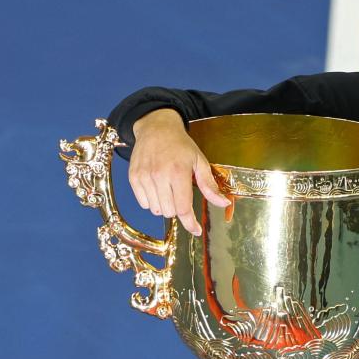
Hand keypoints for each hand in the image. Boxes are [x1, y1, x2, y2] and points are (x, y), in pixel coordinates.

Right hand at [128, 108, 229, 234]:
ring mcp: (144, 177)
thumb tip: (224, 203)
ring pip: (156, 210)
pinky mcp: (133, 178)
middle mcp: (159, 176)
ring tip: (169, 189)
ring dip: (165, 206)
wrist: (156, 128)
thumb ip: (209, 185)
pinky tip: (157, 187)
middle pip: (170, 212)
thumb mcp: (200, 162)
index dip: (190, 223)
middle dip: (178, 209)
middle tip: (181, 194)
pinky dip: (152, 201)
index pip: (183, 208)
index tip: (196, 230)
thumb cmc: (181, 145)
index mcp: (178, 173)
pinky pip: (143, 203)